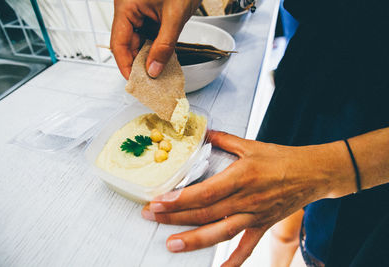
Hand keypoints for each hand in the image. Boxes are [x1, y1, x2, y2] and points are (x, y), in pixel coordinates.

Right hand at [111, 0, 200, 78]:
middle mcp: (129, 9)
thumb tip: (154, 69)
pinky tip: (162, 58)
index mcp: (126, 7)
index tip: (134, 80)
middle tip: (148, 80)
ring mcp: (139, 11)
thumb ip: (164, 45)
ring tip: (156, 72)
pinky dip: (155, 47)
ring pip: (138, 40)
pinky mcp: (150, 13)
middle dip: (137, 62)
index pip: (118, 43)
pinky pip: (148, 34)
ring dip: (147, 56)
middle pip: (127, 43)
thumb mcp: (174, 17)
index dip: (125, 65)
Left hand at [142, 131, 354, 265]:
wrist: (312, 173)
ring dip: (194, 240)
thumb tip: (203, 132)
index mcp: (241, 176)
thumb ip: (224, 139)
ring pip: (220, 232)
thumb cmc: (281, 158)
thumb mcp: (251, 144)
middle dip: (175, 216)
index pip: (204, 191)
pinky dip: (233, 262)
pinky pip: (247, 247)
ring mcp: (254, 215)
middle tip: (151, 218)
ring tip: (171, 245)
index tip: (158, 201)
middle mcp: (245, 199)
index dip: (179, 198)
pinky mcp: (262, 225)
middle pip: (205, 212)